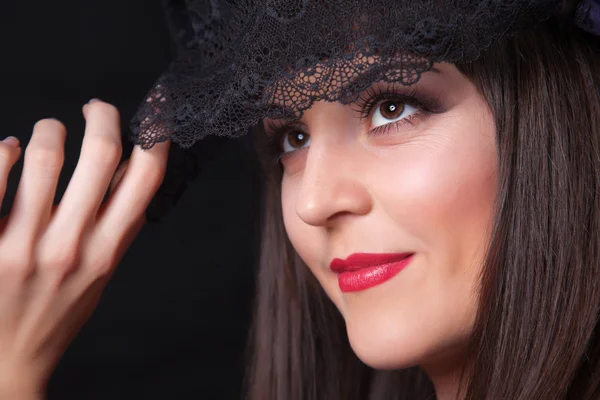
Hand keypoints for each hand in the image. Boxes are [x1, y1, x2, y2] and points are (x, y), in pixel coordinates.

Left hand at [0, 100, 169, 397]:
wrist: (4, 363)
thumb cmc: (53, 314)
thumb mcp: (98, 275)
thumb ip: (114, 225)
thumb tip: (124, 166)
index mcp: (107, 252)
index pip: (145, 180)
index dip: (156, 137)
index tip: (154, 116)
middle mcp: (70, 246)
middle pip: (101, 154)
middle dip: (103, 115)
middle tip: (96, 107)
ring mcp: (23, 245)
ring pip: (45, 155)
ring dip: (49, 129)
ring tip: (47, 132)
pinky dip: (2, 150)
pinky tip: (5, 150)